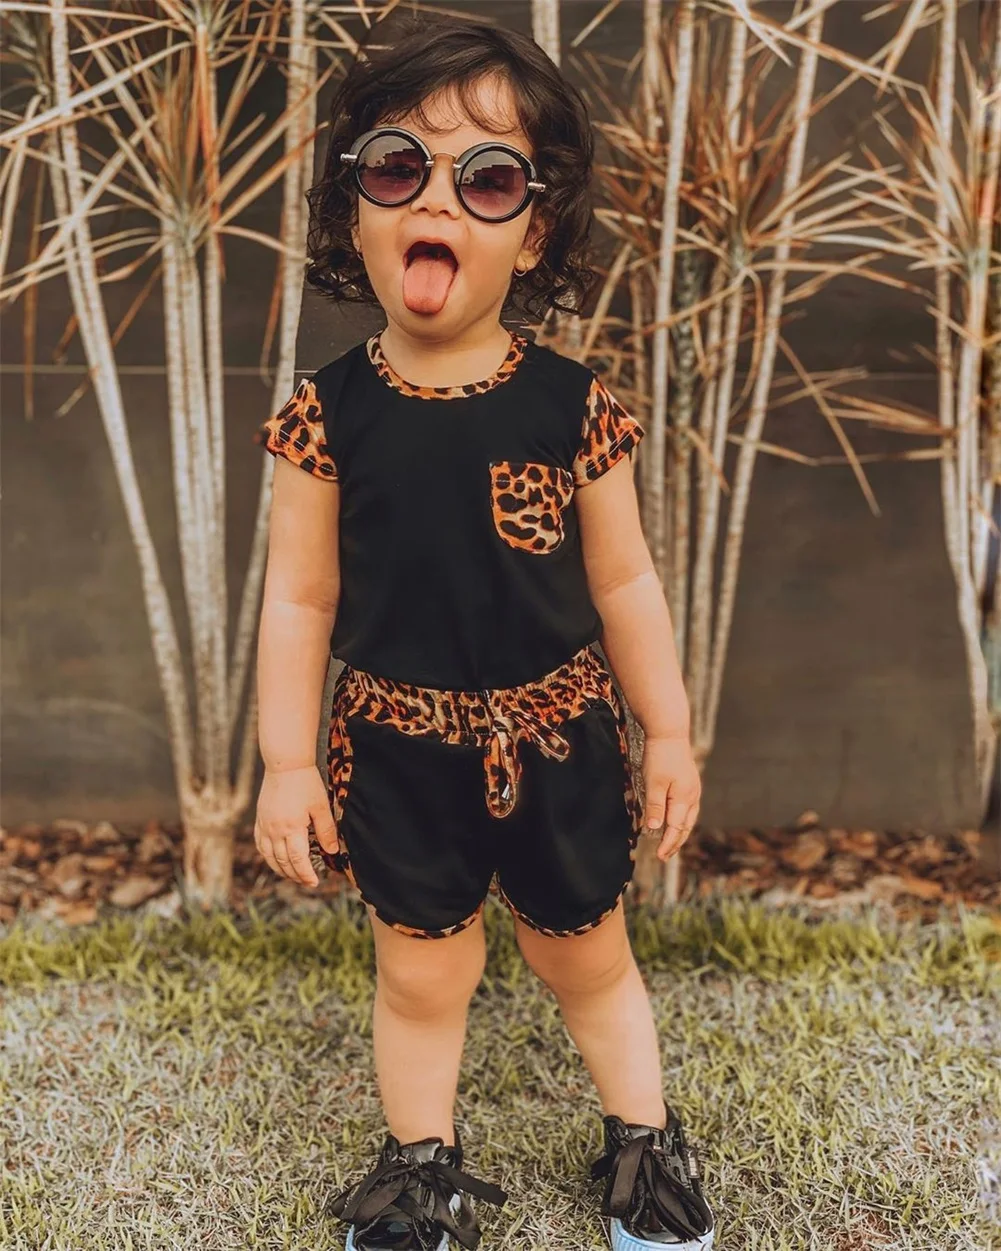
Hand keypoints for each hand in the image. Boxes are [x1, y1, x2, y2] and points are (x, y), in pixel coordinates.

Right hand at [254, 764, 339, 887]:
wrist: (285, 765)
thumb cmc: (305, 783)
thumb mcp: (321, 807)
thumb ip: (326, 831)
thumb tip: (333, 851)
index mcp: (291, 828)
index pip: (298, 860)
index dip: (305, 874)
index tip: (314, 883)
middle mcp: (275, 830)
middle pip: (283, 862)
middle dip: (295, 875)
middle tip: (306, 882)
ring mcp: (265, 825)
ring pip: (269, 856)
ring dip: (280, 869)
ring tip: (292, 876)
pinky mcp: (260, 819)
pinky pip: (260, 845)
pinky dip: (267, 856)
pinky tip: (274, 860)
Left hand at [640, 734, 701, 861]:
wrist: (669, 733)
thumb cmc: (660, 757)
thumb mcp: (653, 782)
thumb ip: (655, 806)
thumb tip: (654, 828)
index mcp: (684, 798)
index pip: (676, 828)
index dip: (668, 843)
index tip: (659, 856)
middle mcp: (693, 796)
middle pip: (686, 826)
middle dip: (675, 842)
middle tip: (665, 856)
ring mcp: (694, 790)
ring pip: (689, 818)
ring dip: (681, 833)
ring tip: (672, 844)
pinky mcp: (690, 784)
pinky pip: (689, 809)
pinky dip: (683, 820)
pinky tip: (678, 821)